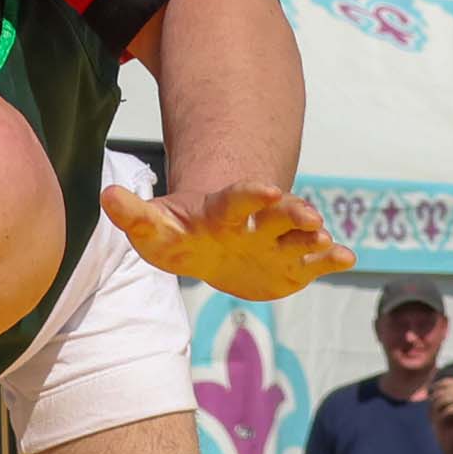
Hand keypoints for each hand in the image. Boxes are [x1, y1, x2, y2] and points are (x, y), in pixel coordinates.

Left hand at [103, 182, 354, 300]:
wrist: (210, 251)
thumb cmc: (180, 236)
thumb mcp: (154, 230)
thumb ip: (135, 215)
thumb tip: (107, 196)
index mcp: (224, 211)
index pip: (237, 198)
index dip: (250, 194)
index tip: (265, 187)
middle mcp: (258, 223)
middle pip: (278, 213)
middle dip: (291, 212)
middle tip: (308, 215)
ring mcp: (279, 243)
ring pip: (302, 237)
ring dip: (315, 237)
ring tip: (327, 241)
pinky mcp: (295, 266)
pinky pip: (316, 261)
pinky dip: (331, 258)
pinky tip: (345, 257)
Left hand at [428, 373, 452, 421]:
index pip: (444, 382)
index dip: (436, 385)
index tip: (432, 388)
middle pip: (440, 392)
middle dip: (434, 396)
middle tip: (430, 400)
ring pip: (441, 401)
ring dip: (436, 405)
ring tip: (434, 409)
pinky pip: (447, 410)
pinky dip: (443, 413)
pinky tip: (441, 416)